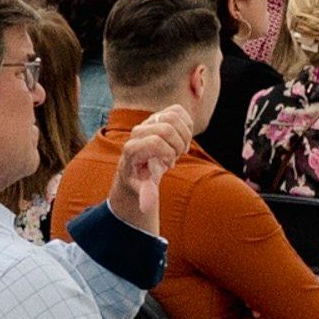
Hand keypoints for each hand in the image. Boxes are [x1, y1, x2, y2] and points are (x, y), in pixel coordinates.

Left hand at [107, 106, 191, 229]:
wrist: (141, 161)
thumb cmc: (142, 176)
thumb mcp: (143, 186)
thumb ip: (146, 194)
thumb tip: (146, 207)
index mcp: (132, 148)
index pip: (155, 142)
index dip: (168, 154)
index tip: (168, 164)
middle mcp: (138, 130)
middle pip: (167, 128)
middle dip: (177, 145)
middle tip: (175, 156)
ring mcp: (149, 120)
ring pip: (173, 117)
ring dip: (183, 135)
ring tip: (179, 147)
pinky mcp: (161, 114)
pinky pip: (179, 111)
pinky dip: (186, 125)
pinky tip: (182, 137)